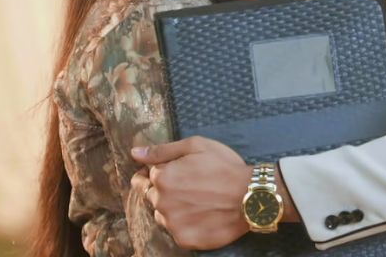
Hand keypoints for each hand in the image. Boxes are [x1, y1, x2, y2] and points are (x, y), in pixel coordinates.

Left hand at [131, 136, 249, 248]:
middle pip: (153, 196)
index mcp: (162, 177)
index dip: (163, 171)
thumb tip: (135, 153)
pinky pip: (176, 231)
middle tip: (190, 187)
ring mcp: (172, 223)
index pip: (149, 175)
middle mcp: (162, 202)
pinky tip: (201, 215)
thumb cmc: (225, 166)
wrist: (251, 195)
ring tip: (196, 202)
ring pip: (163, 215)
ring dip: (172, 209)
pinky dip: (184, 224)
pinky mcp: (184, 239)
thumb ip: (163, 150)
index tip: (178, 172)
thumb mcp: (197, 146)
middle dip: (166, 190)